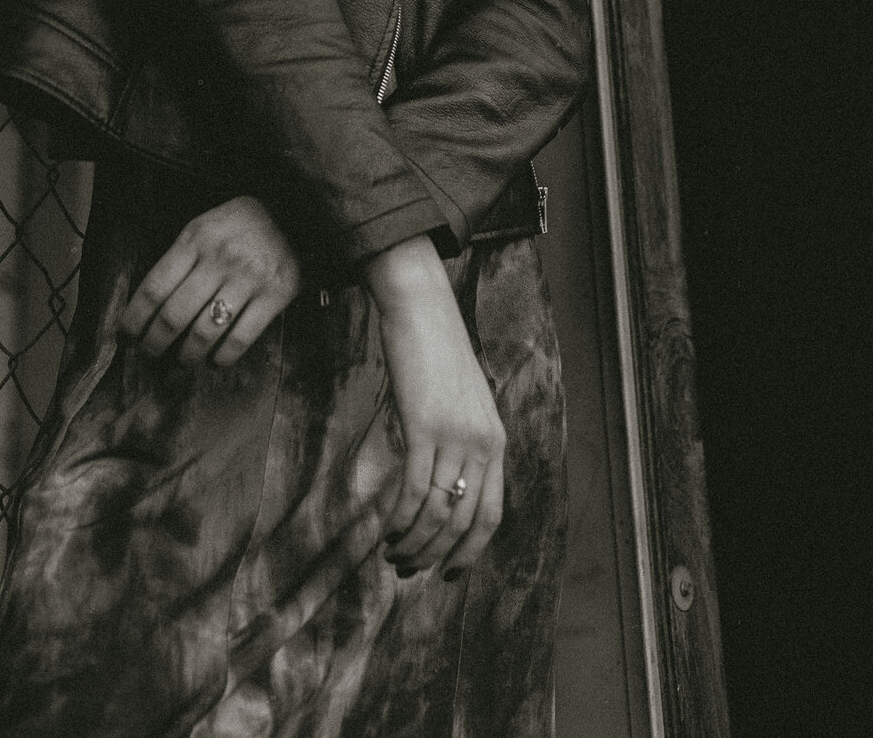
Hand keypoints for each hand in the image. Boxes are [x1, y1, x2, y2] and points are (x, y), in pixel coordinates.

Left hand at [119, 195, 301, 366]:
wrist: (299, 212)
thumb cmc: (242, 224)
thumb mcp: (205, 225)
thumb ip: (180, 258)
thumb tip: (150, 305)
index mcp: (196, 238)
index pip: (155, 287)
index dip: (135, 318)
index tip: (126, 335)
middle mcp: (219, 258)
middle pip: (175, 315)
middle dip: (155, 343)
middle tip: (150, 353)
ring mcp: (248, 278)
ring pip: (205, 332)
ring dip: (187, 356)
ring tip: (182, 361)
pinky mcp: (275, 295)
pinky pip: (240, 339)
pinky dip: (223, 357)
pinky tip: (215, 360)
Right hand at [363, 238, 504, 576]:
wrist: (422, 311)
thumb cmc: (437, 355)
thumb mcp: (464, 403)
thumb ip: (463, 443)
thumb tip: (444, 488)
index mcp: (496, 441)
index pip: (491, 515)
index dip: (470, 552)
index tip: (448, 572)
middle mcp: (481, 444)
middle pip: (462, 522)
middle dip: (435, 555)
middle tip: (409, 569)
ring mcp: (454, 435)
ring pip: (436, 512)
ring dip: (413, 542)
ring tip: (394, 554)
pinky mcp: (423, 426)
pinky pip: (413, 489)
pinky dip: (400, 519)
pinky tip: (387, 531)